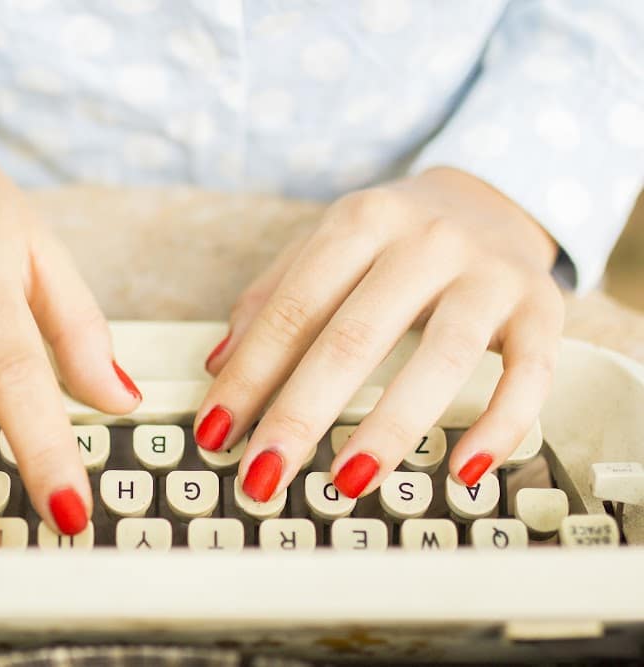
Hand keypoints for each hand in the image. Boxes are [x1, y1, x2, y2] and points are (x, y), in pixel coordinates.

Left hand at [196, 167, 562, 500]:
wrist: (491, 198)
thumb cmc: (394, 236)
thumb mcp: (326, 244)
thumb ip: (270, 297)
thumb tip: (217, 363)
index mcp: (361, 222)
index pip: (293, 308)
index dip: (250, 374)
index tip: (216, 431)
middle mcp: (425, 242)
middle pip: (354, 337)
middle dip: (301, 413)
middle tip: (262, 473)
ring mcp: (487, 274)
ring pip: (440, 359)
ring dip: (388, 429)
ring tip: (345, 482)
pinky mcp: (541, 308)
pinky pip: (527, 374)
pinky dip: (499, 426)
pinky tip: (463, 470)